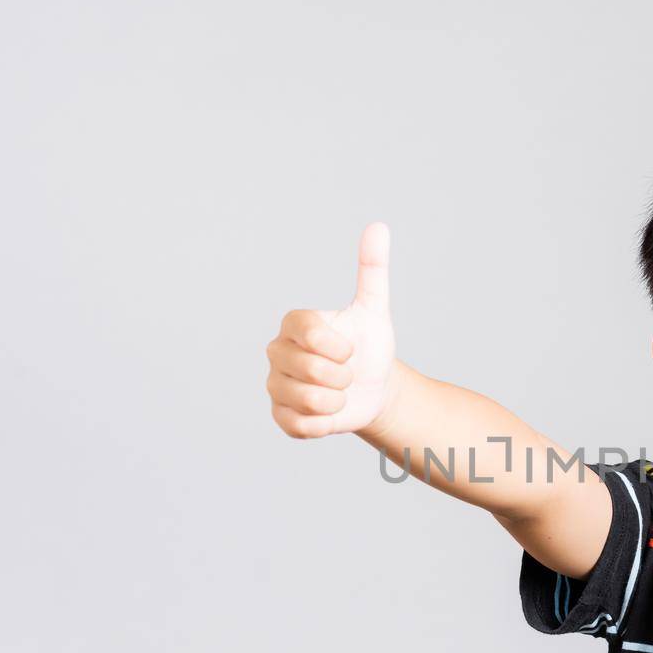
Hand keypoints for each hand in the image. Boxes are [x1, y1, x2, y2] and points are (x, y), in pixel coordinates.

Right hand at [267, 221, 398, 438]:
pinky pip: (301, 426)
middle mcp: (276, 351)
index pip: (308, 331)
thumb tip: (378, 226)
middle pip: (310, 369)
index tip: (350, 349)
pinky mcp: (279, 416)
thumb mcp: (374, 309)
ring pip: (308, 400)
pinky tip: (329, 413)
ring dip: (336, 401)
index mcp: (295, 323)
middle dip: (343, 376)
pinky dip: (324, 424)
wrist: (374, 389)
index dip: (337, 346)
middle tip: (348, 373)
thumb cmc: (370, 347)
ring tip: (339, 392)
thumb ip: (371, 270)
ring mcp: (274, 385)